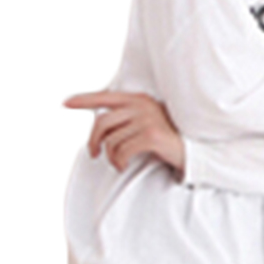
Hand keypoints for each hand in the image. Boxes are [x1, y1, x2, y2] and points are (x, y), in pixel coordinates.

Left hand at [63, 90, 184, 174]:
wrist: (197, 151)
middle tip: (93, 154)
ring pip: (111, 140)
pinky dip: (118, 161)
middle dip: (93, 141)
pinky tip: (123, 165)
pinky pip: (121, 150)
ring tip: (118, 163)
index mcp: (139, 99)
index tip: (65, 103)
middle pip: (102, 122)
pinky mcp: (151, 135)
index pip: (105, 97)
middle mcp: (141, 105)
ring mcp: (147, 119)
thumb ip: (129, 120)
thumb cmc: (171, 141)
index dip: (83, 100)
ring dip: (110, 156)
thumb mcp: (149, 124)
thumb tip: (104, 130)